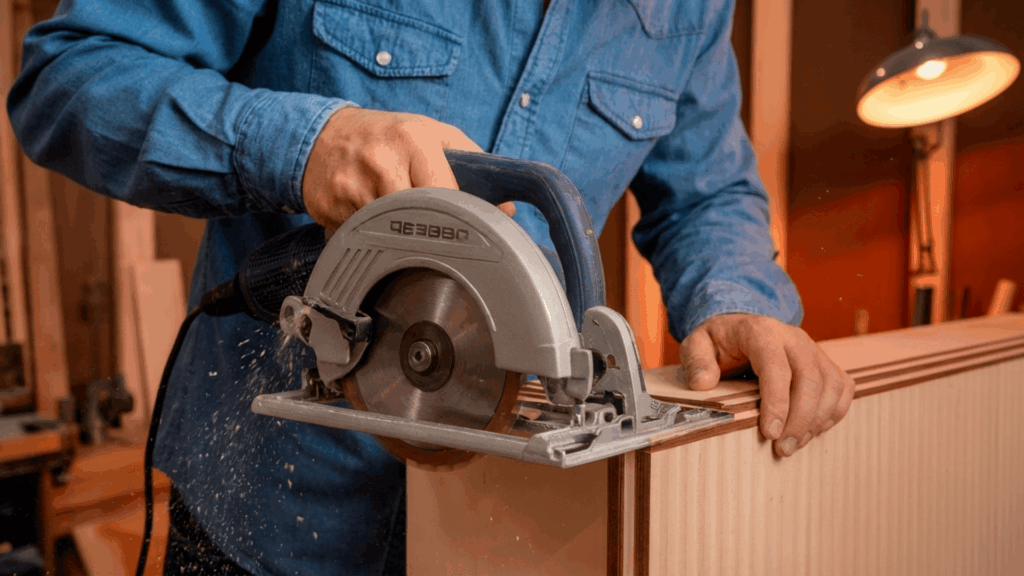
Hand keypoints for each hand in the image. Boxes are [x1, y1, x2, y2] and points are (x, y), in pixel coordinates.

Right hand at [301, 107, 513, 229]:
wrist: (321, 135)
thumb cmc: (386, 136)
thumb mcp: (432, 133)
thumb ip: (472, 164)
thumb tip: (505, 209)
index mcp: (413, 141)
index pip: (446, 194)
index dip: (457, 217)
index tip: (463, 229)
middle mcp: (381, 161)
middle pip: (418, 218)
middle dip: (426, 229)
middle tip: (429, 231)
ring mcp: (352, 186)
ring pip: (389, 232)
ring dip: (396, 233)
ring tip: (394, 217)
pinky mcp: (329, 208)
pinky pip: (360, 237)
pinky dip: (369, 235)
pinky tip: (367, 218)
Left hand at [678, 314, 854, 456]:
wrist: (740, 327)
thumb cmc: (719, 341)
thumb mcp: (697, 345)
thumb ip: (697, 361)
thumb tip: (703, 384)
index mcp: (762, 332)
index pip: (776, 367)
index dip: (777, 402)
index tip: (770, 434)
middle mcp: (793, 338)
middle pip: (810, 379)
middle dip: (800, 419)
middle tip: (783, 449)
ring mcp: (813, 349)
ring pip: (831, 385)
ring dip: (817, 420)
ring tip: (794, 445)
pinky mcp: (825, 362)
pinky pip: (843, 388)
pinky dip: (833, 413)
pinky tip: (812, 431)